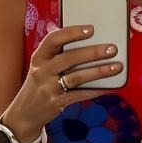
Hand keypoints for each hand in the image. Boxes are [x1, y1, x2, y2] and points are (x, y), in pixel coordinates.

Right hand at [1, 25, 121, 142]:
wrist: (25, 113)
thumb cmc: (39, 85)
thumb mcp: (41, 67)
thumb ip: (57, 55)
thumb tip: (85, 41)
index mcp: (39, 57)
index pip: (53, 39)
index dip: (72, 32)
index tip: (90, 29)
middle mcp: (42, 71)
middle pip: (69, 58)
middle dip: (93, 52)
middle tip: (112, 49)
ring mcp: (49, 88)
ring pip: (77, 77)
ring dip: (99, 71)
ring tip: (116, 67)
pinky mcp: (57, 103)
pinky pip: (80, 94)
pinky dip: (96, 90)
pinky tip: (109, 87)